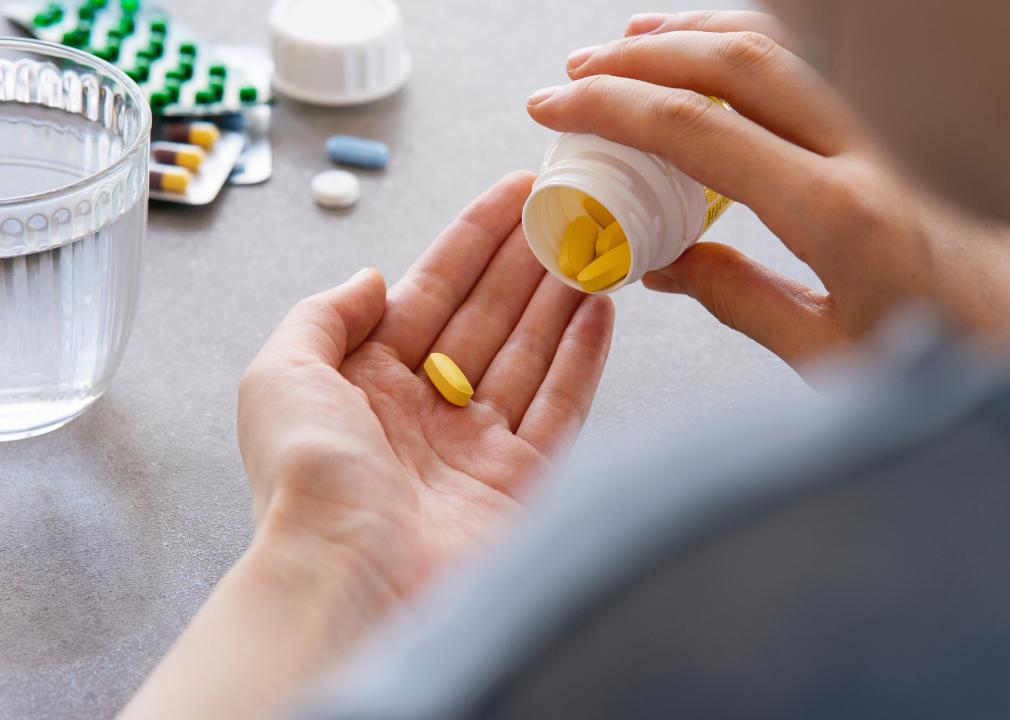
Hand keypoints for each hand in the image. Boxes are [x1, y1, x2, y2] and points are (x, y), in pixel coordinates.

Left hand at [237, 171, 613, 599]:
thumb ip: (324, 315)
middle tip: (564, 209)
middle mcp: (424, 412)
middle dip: (525, 261)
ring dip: (560, 298)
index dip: (473, 240)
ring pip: (529, 355)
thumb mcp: (280, 374)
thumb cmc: (306, 480)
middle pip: (487, 317)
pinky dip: (582, 357)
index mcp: (367, 384)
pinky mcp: (521, 482)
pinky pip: (559, 406)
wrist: (347, 579)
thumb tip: (372, 277)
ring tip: (592, 245)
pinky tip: (599, 310)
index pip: (432, 292)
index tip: (511, 195)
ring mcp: (476, 448)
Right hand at [527, 11, 1009, 370]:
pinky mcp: (882, 132)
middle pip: (735, 63)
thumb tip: (663, 265)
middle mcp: (863, 153)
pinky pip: (803, 67)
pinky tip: (700, 57)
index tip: (556, 110)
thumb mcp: (822, 351)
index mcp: (837, 214)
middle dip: (638, 61)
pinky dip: (739, 49)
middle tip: (574, 78)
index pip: (701, 130)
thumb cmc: (935, 353)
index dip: (614, 110)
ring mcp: (878, 132)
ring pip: (773, 47)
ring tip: (619, 52)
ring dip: (686, 38)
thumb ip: (738, 300)